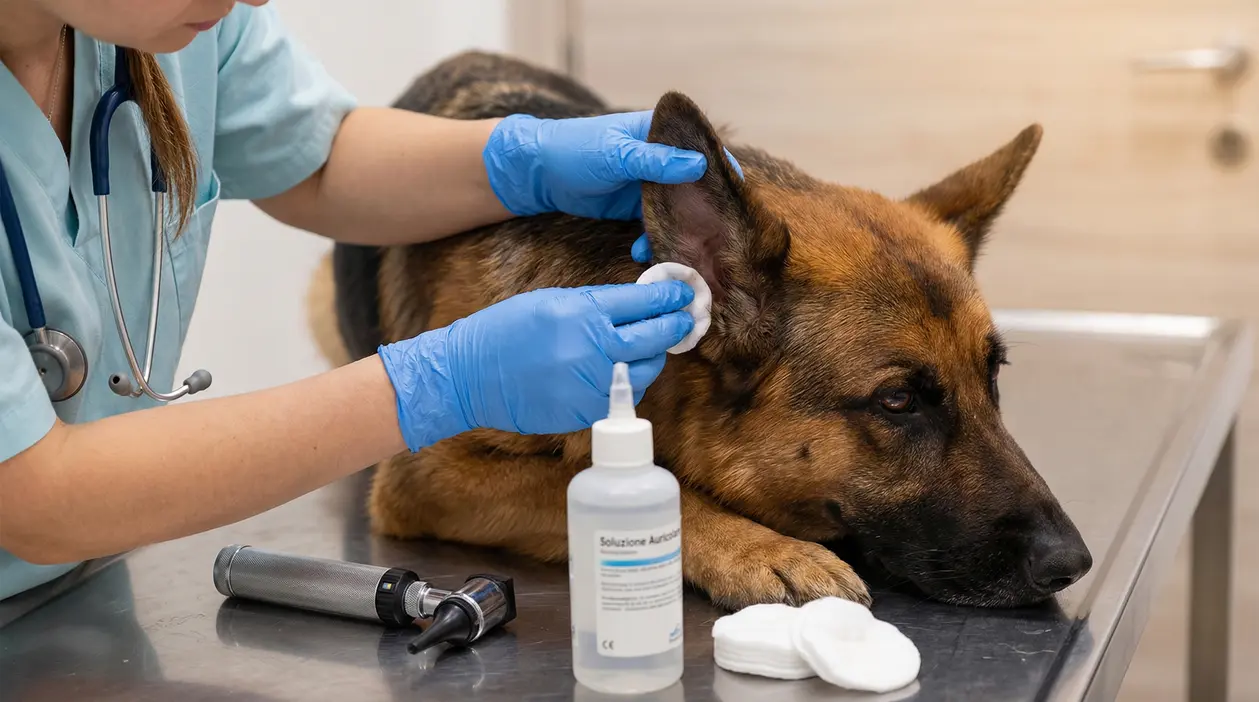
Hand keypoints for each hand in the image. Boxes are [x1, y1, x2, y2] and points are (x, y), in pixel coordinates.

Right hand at [377, 282, 695, 450]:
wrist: (469, 376)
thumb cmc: (506, 331)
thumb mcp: (551, 301)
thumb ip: (596, 305)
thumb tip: (638, 306)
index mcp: (583, 314)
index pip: (643, 302)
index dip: (669, 297)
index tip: (684, 294)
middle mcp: (593, 350)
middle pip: (655, 338)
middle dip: (674, 326)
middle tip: (685, 319)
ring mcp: (592, 385)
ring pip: (646, 371)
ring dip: (652, 358)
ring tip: (650, 346)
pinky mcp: (586, 412)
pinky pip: (623, 396)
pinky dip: (627, 383)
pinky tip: (619, 372)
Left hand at [482, 110, 741, 246]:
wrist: (534, 173)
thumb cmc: (573, 149)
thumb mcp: (615, 153)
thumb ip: (655, 161)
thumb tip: (699, 166)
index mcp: (660, 134)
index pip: (704, 150)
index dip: (723, 173)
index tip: (735, 201)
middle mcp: (661, 159)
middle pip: (695, 187)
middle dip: (703, 215)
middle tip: (713, 241)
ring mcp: (648, 185)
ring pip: (676, 212)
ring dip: (677, 234)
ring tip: (677, 254)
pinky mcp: (633, 208)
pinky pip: (654, 227)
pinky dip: (654, 241)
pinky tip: (647, 255)